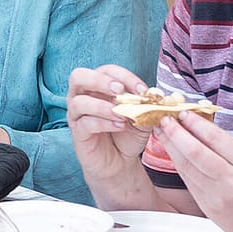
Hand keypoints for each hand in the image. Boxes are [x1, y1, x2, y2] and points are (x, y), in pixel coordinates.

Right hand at [65, 65, 158, 187]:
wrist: (120, 162)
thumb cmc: (127, 135)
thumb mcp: (142, 118)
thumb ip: (146, 106)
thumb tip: (155, 95)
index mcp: (97, 87)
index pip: (105, 70)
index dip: (124, 76)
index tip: (143, 90)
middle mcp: (82, 97)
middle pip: (78, 76)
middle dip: (100, 81)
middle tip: (120, 91)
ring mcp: (77, 115)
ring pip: (79, 102)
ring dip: (103, 106)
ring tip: (122, 115)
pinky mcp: (78, 133)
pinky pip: (85, 123)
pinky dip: (104, 123)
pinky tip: (119, 127)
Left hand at [155, 112, 232, 231]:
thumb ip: (231, 150)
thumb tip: (202, 129)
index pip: (216, 139)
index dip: (195, 124)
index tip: (184, 113)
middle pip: (195, 152)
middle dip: (175, 133)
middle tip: (164, 120)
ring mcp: (219, 197)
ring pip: (187, 167)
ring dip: (171, 148)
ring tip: (161, 133)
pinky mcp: (209, 208)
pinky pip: (189, 182)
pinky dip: (179, 165)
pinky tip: (173, 154)